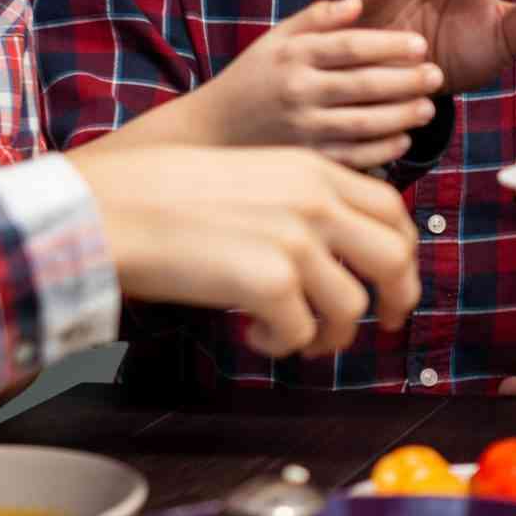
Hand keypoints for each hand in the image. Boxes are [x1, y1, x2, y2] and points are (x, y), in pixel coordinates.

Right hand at [69, 142, 420, 358]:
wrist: (112, 208)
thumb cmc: (165, 197)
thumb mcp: (252, 177)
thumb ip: (301, 205)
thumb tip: (336, 259)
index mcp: (313, 171)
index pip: (391, 210)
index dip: (402, 252)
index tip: (394, 283)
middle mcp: (315, 201)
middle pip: (394, 257)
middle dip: (397, 300)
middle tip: (382, 326)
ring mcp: (295, 240)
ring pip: (353, 307)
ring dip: (329, 335)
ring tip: (297, 340)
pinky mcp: (270, 280)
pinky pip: (302, 334)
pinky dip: (282, 344)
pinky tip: (253, 333)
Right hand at [193, 0, 441, 166]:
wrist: (213, 131)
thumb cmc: (253, 78)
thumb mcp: (276, 39)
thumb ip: (317, 19)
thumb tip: (358, 2)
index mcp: (293, 56)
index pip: (351, 47)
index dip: (390, 45)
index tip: (420, 44)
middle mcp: (297, 92)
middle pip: (364, 85)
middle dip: (406, 80)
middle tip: (437, 74)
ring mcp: (301, 129)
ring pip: (364, 123)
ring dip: (402, 115)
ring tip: (429, 106)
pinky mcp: (306, 160)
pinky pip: (353, 157)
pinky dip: (383, 150)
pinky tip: (404, 139)